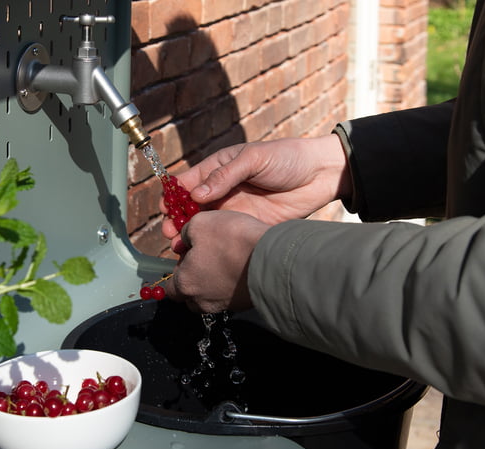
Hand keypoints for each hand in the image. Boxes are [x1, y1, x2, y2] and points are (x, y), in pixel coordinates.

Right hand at [161, 134, 350, 251]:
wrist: (319, 177)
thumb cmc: (287, 159)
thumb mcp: (254, 158)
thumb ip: (224, 175)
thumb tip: (196, 195)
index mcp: (217, 170)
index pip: (186, 184)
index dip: (172, 196)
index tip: (165, 208)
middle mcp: (220, 193)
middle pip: (188, 210)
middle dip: (175, 221)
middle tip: (171, 233)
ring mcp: (231, 212)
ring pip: (201, 228)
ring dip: (188, 237)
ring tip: (180, 247)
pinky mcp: (244, 228)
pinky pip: (221, 239)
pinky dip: (208, 248)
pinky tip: (201, 254)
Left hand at [165, 210, 268, 313]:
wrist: (274, 259)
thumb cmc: (232, 240)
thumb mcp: (201, 223)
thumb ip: (186, 232)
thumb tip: (185, 240)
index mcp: (185, 285)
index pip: (169, 288)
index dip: (175, 270)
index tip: (185, 256)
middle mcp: (202, 301)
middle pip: (190, 295)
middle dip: (193, 278)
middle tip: (204, 258)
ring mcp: (224, 306)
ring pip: (210, 296)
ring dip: (212, 282)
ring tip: (224, 261)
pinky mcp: (243, 304)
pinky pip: (230, 295)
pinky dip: (231, 283)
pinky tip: (240, 266)